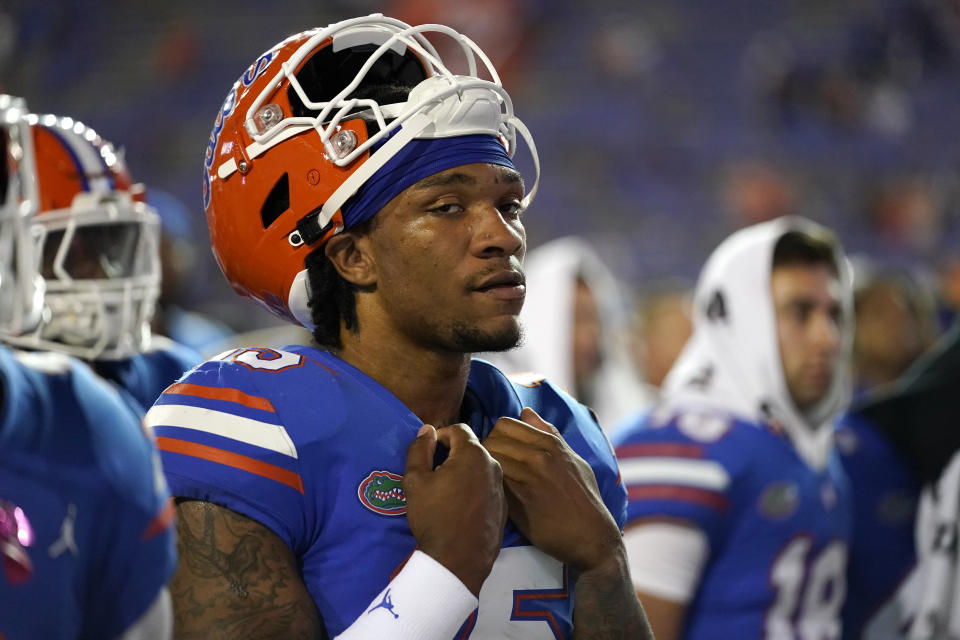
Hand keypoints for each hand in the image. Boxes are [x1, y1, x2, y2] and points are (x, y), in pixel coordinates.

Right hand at [404, 423, 506, 595]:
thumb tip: (427, 429)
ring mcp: (501, 487)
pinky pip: (488, 487)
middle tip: (435, 472)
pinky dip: (475, 488)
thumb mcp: (415, 481)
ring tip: (448, 490)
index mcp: (473, 454)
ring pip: (481, 468)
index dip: (441, 435)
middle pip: (472, 448)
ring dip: (465, 471)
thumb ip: (419, 449)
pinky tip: (462, 506)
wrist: (458, 561)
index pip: (458, 429)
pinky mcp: (504, 506)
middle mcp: (493, 466)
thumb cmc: (434, 517)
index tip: (430, 451)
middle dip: (453, 453)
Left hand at [483, 408, 621, 572]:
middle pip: (492, 440)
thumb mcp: (573, 460)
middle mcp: (539, 457)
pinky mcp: (518, 502)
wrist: (591, 537)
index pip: (505, 424)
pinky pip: (491, 483)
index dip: (497, 436)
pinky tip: (494, 496)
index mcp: (550, 444)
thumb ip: (549, 434)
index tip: (499, 450)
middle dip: (486, 451)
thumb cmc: (584, 499)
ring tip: (488, 482)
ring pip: (487, 460)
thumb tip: (525, 412)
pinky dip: (488, 486)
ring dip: (484, 470)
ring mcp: (528, 478)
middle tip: (489, 468)